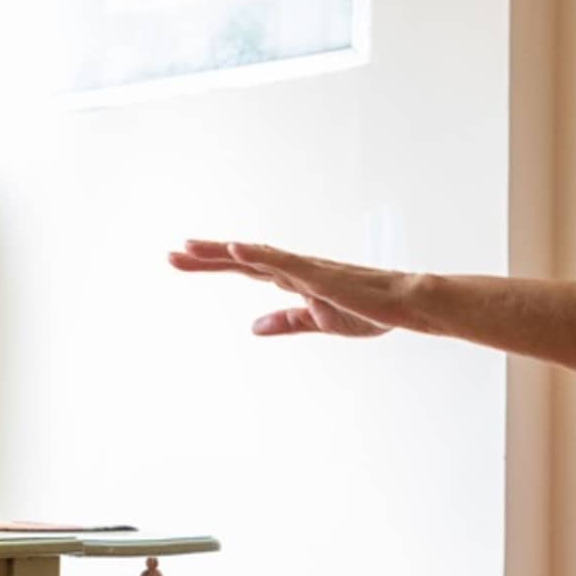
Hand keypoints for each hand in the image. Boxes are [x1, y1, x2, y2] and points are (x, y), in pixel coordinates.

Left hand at [168, 240, 414, 337]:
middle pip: (242, 260)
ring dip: (221, 252)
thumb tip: (252, 327)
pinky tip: (234, 250)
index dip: (213, 264)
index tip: (182, 260)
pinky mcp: (320, 275)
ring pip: (256, 256)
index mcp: (294, 280)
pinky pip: (284, 262)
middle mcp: (295, 269)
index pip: (246, 269)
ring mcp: (306, 269)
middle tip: (171, 255)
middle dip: (205, 258)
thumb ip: (286, 322)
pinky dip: (258, 255)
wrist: (404, 307)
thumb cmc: (368, 311)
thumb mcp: (317, 322)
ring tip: (189, 248)